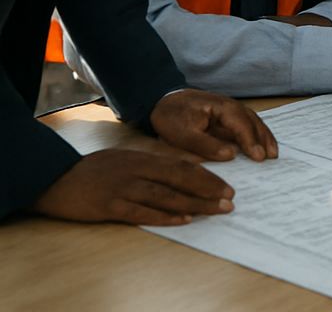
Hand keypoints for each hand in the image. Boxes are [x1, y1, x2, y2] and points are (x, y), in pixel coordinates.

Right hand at [31, 149, 236, 225]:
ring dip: (194, 203)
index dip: (207, 176)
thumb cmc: (94, 171)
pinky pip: (141, 212)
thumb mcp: (126, 160)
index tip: (227, 185)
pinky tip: (183, 220)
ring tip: (216, 210)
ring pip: (165, 195)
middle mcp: (137, 170)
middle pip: (179, 178)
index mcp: (142, 158)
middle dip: (208, 189)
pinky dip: (164, 216)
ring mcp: (123, 187)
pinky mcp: (109, 205)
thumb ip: (152, 165)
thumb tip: (183, 172)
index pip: (181, 166)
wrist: (55, 179)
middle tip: (231, 199)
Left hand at [150, 89, 276, 162]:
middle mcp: (231, 106)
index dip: (251, 141)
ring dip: (264, 136)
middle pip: (253, 121)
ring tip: (273, 154)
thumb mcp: (181, 135)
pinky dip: (257, 134)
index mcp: (221, 108)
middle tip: (272, 158)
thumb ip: (205, 145)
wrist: (163, 101)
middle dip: (264, 139)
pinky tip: (260, 145)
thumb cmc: (171, 117)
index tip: (259, 157)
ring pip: (253, 122)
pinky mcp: (228, 117)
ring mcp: (231, 110)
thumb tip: (231, 155)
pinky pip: (247, 124)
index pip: (241, 124)